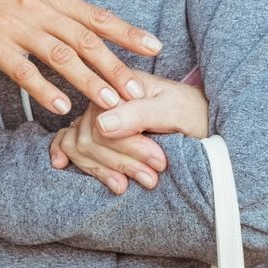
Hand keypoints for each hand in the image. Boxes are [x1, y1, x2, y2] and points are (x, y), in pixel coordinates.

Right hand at [0, 0, 161, 116]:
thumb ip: (56, 13)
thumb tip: (90, 29)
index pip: (96, 15)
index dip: (127, 31)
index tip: (155, 47)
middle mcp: (37, 8)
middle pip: (85, 39)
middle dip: (115, 66)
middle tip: (139, 90)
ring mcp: (14, 26)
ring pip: (60, 56)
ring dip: (89, 82)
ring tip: (111, 105)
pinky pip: (23, 70)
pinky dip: (44, 89)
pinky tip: (61, 106)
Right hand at [49, 73, 209, 194]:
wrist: (205, 122)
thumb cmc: (193, 114)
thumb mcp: (173, 110)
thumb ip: (139, 114)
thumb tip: (101, 126)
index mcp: (121, 84)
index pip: (104, 123)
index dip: (128, 148)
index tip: (159, 163)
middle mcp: (104, 99)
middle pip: (90, 138)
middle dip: (122, 161)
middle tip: (153, 177)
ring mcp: (98, 117)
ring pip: (80, 146)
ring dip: (105, 170)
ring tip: (142, 182)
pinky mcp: (98, 134)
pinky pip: (68, 142)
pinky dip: (63, 153)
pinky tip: (61, 165)